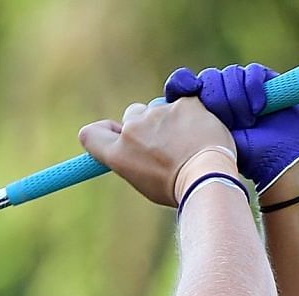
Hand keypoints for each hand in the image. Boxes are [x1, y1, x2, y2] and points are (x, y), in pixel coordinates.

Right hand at [78, 96, 236, 207]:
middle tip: (165, 143)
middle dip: (145, 124)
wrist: (207, 177)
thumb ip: (133, 159)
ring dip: (170, 119)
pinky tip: (201, 132)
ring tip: (188, 142)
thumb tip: (134, 149)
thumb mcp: (144, 182)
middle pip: (131, 115)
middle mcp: (132, 130)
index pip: (91, 134)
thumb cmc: (177, 188)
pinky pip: (184, 103)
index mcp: (118, 154)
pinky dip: (192, 114)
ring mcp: (157, 113)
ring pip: (160, 108)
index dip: (101, 131)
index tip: (113, 132)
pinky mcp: (182, 102)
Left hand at [163, 63, 298, 193]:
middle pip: (208, 79)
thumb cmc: (242, 160)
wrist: (280, 163)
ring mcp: (244, 90)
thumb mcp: (207, 145)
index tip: (186, 89)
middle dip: (217, 97)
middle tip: (227, 121)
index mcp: (202, 112)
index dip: (182, 83)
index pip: (185, 85)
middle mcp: (222, 98)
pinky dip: (253, 87)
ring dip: (236, 97)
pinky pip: (252, 72)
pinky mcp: (266, 83)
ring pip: (230, 75)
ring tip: (247, 121)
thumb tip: (163, 110)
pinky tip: (258, 109)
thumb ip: (185, 128)